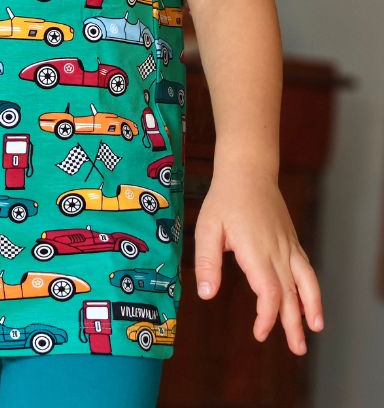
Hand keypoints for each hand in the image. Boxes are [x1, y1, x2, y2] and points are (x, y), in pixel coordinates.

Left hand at [193, 166, 323, 354]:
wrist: (248, 172)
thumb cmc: (224, 200)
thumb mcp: (207, 228)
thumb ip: (207, 261)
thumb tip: (206, 294)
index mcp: (255, 251)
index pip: (269, 292)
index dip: (267, 316)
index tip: (260, 333)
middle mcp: (277, 251)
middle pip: (291, 293)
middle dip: (293, 323)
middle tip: (298, 349)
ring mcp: (288, 245)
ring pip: (306, 282)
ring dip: (311, 307)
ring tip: (314, 329)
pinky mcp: (291, 241)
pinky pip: (307, 269)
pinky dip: (312, 288)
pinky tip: (310, 301)